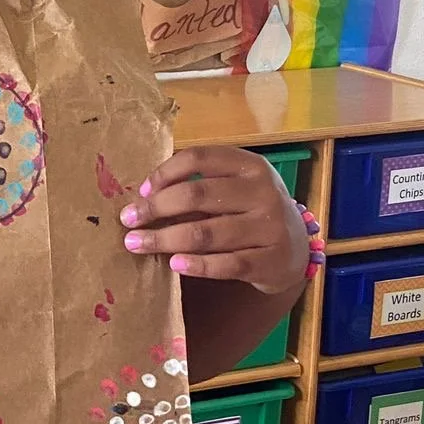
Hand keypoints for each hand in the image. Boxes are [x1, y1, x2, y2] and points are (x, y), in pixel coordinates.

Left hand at [120, 146, 308, 295]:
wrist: (295, 249)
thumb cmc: (252, 213)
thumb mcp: (235, 188)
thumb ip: (200, 186)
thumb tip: (143, 196)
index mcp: (250, 165)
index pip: (199, 158)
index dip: (165, 173)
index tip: (142, 192)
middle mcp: (262, 191)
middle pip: (197, 194)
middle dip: (155, 208)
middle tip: (128, 220)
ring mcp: (270, 226)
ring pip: (207, 232)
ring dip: (165, 239)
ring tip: (137, 244)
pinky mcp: (270, 260)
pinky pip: (226, 264)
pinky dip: (197, 265)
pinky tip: (174, 264)